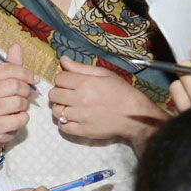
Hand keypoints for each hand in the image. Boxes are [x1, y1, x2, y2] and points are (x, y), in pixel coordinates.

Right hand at [0, 43, 38, 146]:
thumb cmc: (2, 100)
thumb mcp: (6, 81)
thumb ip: (13, 64)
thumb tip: (16, 45)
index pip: (8, 68)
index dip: (25, 73)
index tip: (34, 79)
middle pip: (15, 85)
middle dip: (26, 90)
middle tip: (24, 95)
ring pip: (18, 102)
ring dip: (24, 105)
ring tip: (18, 107)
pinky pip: (20, 118)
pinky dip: (23, 118)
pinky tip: (16, 118)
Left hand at [50, 57, 165, 141]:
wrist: (136, 116)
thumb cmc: (121, 92)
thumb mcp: (105, 74)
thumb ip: (81, 67)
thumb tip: (63, 60)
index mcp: (85, 83)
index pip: (59, 78)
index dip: (63, 79)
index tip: (70, 83)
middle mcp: (80, 99)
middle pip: (54, 95)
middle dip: (58, 92)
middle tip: (68, 94)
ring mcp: (81, 117)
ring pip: (56, 111)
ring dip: (60, 108)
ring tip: (69, 107)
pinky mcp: (83, 131)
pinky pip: (63, 127)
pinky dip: (64, 123)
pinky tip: (72, 118)